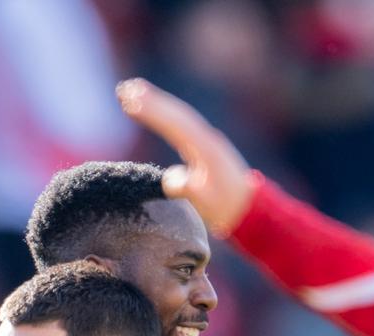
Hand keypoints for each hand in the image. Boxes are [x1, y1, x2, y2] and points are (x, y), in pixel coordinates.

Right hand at [116, 79, 253, 236]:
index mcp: (206, 150)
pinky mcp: (204, 146)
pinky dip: (165, 114)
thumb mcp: (208, 204)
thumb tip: (171, 180)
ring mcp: (207, 140)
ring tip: (131, 92)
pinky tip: (152, 110)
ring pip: (179, 115)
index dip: (153, 113)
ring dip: (156, 102)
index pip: (176, 124)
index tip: (131, 103)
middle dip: (151, 100)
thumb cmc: (226, 208)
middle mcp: (207, 138)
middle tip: (124, 89)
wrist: (249, 208)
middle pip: (176, 113)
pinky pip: (182, 123)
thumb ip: (190, 190)